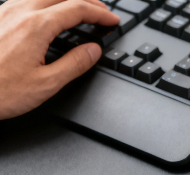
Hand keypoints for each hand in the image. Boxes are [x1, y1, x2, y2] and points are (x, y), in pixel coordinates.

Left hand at [0, 0, 117, 118]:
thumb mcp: (46, 84)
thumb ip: (74, 64)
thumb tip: (93, 50)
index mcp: (36, 27)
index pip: (77, 9)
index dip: (100, 14)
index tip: (112, 21)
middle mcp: (19, 12)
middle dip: (87, 0)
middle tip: (102, 12)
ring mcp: (4, 12)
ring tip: (79, 10)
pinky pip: (26, 0)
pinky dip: (47, 3)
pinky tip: (49, 15)